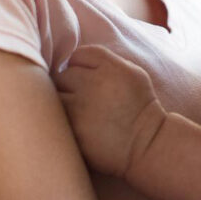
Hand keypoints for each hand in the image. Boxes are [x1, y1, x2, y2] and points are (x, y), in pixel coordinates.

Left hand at [52, 45, 165, 178]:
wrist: (146, 144)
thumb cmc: (139, 108)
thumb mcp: (133, 74)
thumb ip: (107, 62)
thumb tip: (76, 60)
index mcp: (113, 68)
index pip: (80, 54)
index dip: (79, 65)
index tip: (86, 77)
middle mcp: (96, 84)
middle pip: (64, 74)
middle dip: (69, 84)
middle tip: (79, 98)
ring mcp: (82, 107)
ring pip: (54, 94)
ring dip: (61, 102)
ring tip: (74, 112)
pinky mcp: (73, 128)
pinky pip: (54, 117)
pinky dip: (59, 119)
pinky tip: (72, 125)